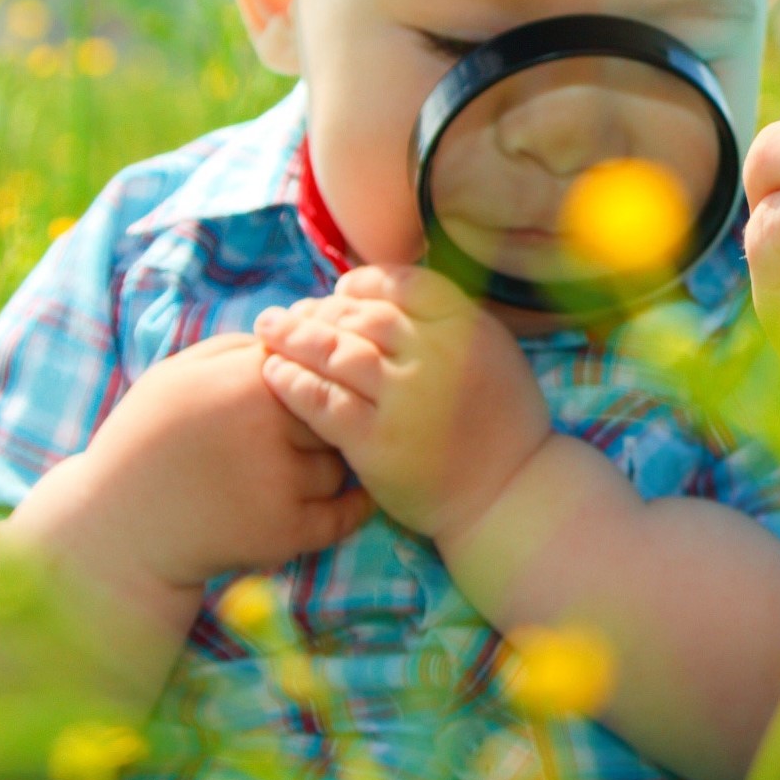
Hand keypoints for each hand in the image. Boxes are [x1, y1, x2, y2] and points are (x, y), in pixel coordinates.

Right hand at [22, 331, 371, 606]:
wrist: (113, 529)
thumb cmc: (145, 442)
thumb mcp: (177, 375)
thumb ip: (239, 349)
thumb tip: (300, 334)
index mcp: (245, 381)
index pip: (320, 363)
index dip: (316, 380)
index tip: (306, 396)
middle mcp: (267, 426)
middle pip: (336, 413)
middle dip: (324, 424)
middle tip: (302, 436)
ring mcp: (278, 481)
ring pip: (338, 463)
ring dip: (325, 468)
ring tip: (290, 474)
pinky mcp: (284, 531)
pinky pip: (345, 514)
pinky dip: (350, 507)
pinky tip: (347, 498)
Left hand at [253, 265, 552, 546]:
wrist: (509, 494)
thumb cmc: (499, 425)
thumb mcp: (494, 354)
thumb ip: (449, 323)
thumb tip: (384, 296)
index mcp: (470, 329)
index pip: (403, 285)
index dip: (364, 284)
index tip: (340, 292)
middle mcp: (439, 357)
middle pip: (364, 317)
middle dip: (321, 310)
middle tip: (291, 313)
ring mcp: (407, 400)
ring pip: (337, 353)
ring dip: (296, 338)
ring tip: (270, 332)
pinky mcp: (378, 443)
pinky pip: (323, 402)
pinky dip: (293, 384)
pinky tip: (275, 374)